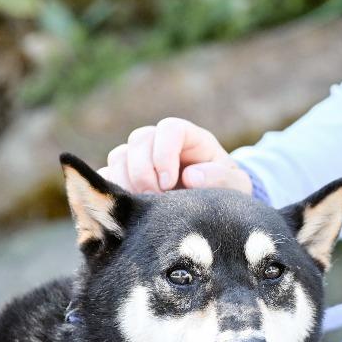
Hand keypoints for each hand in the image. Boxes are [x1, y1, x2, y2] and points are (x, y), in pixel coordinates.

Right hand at [98, 117, 251, 195]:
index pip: (169, 129)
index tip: (169, 183)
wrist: (210, 213)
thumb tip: (190, 176)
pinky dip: (110, 190)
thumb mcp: (235, 187)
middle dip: (142, 171)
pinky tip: (124, 208)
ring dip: (125, 181)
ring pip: (119, 156)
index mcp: (189, 140)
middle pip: (139, 139)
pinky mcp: (125, 180)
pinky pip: (106, 176)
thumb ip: (221, 179)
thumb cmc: (225, 195)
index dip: (164, 153)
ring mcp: (140, 161)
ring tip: (141, 206)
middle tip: (153, 198)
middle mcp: (161, 145)